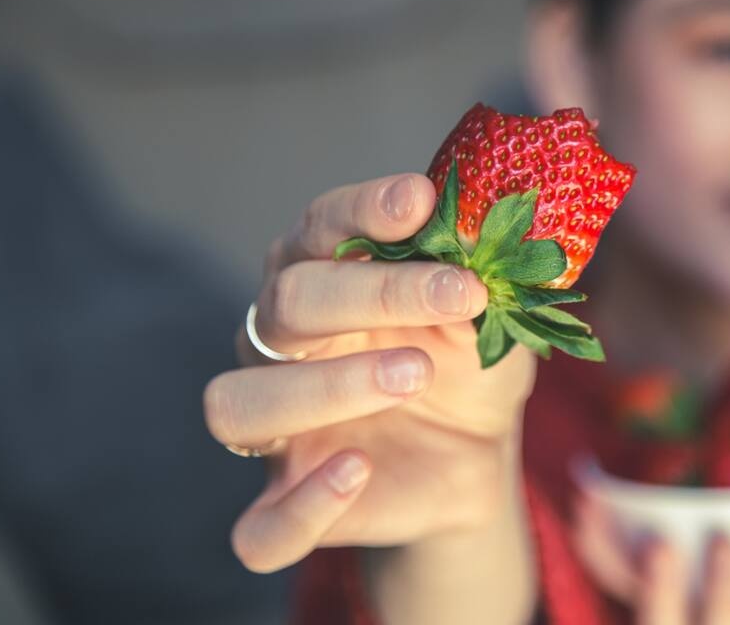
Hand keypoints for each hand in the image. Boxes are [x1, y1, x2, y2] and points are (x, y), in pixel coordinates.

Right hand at [204, 173, 536, 572]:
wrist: (477, 455)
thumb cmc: (467, 364)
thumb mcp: (489, 316)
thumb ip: (479, 274)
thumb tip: (487, 219)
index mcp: (323, 279)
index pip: (319, 227)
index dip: (363, 210)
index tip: (421, 201)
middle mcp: (279, 346)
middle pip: (285, 302)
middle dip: (372, 293)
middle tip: (458, 296)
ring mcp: (277, 429)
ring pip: (240, 405)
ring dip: (325, 387)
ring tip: (414, 375)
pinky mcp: (286, 505)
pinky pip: (259, 527)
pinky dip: (304, 506)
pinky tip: (359, 472)